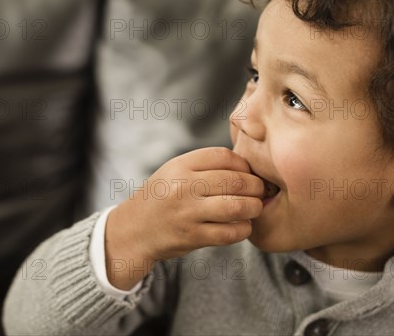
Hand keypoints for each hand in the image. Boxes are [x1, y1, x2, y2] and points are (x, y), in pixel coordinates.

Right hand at [105, 147, 263, 288]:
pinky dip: (243, 229)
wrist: (133, 230)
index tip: (248, 172)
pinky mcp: (192, 237)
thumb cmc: (162, 197)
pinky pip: (229, 233)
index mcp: (180, 166)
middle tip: (260, 190)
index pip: (224, 156)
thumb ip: (206, 166)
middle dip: (255, 186)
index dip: (244, 164)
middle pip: (235, 180)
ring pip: (236, 207)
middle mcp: (183, 186)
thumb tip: (248, 168)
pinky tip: (243, 225)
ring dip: (254, 207)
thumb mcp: (175, 171)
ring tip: (255, 207)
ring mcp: (187, 213)